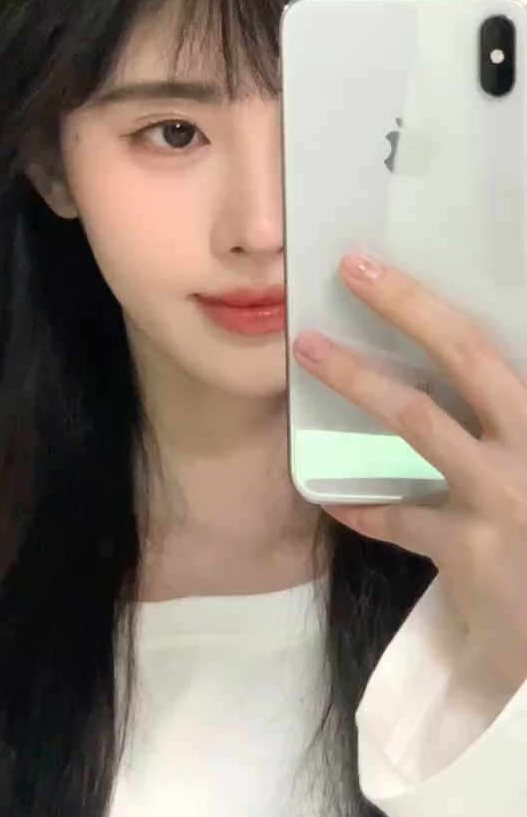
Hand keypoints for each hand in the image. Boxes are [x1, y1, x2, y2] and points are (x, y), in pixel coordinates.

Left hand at [292, 251, 526, 696]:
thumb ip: (510, 423)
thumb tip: (484, 392)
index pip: (493, 345)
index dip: (435, 302)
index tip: (384, 266)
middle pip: (467, 356)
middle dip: (407, 306)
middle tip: (353, 270)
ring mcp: (502, 495)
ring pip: (421, 422)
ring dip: (360, 382)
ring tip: (309, 353)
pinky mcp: (470, 550)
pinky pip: (400, 520)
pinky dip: (364, 509)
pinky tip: (332, 499)